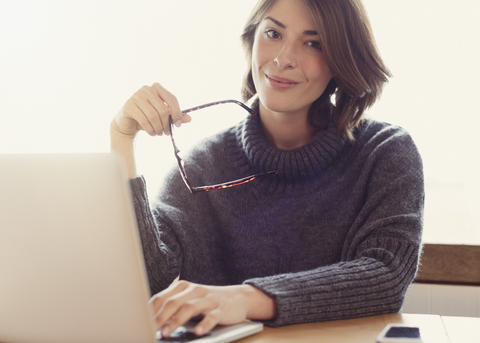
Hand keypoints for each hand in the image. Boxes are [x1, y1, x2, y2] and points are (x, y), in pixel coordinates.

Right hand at [111, 83, 191, 137]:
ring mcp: (136, 96)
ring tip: (159, 133)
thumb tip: (189, 119)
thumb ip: (175, 116)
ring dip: (158, 128)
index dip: (177, 113)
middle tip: (166, 132)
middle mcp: (147, 89)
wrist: (128, 122)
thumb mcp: (162, 117)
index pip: (172, 98)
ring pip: (153, 116)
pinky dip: (150, 129)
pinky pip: (144, 120)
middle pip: (163, 109)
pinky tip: (152, 133)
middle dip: (166, 124)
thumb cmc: (147, 117)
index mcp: (157, 88)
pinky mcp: (129, 105)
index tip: (178, 124)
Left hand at [149, 280, 275, 337]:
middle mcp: (194, 290)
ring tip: (166, 333)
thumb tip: (150, 321)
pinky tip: (197, 332)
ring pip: (189, 308)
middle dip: (159, 317)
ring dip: (175, 321)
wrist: (238, 298)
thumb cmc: (207, 302)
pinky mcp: (221, 308)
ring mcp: (208, 299)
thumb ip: (172, 307)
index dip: (149, 311)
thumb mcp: (188, 301)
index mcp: (183, 287)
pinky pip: (212, 316)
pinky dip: (204, 324)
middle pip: (173, 302)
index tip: (139, 323)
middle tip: (149, 330)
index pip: (161, 297)